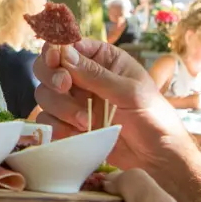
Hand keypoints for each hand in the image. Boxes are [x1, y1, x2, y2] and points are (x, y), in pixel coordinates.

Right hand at [34, 41, 197, 170]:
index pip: (68, 45)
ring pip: (45, 95)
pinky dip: (57, 127)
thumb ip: (96, 74)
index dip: (55, 50)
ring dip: (60, 108)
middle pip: (47, 68)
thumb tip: (64, 55)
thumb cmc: (152, 117)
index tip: (55, 61)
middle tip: (64, 87)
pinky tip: (77, 133)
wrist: (156, 156)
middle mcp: (84, 77)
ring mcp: (74, 101)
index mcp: (102, 58)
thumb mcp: (130, 92)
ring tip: (85, 122)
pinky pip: (48, 121)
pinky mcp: (69, 125)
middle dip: (52, 77)